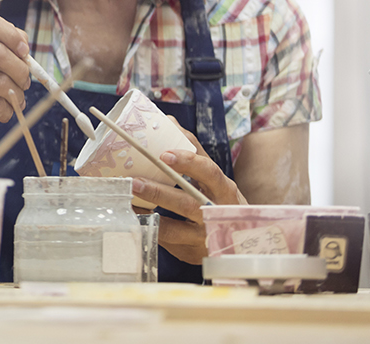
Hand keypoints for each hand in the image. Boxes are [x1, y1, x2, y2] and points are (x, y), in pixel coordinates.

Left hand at [130, 122, 244, 264]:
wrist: (241, 243)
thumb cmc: (220, 202)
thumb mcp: (213, 179)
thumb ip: (192, 153)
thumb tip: (168, 120)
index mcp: (222, 188)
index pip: (208, 171)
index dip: (188, 161)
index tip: (165, 153)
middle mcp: (217, 211)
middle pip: (190, 201)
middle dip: (160, 192)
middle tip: (134, 180)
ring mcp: (206, 233)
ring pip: (176, 225)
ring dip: (151, 210)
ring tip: (128, 197)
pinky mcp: (194, 250)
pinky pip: (168, 239)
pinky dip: (149, 227)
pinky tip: (132, 218)